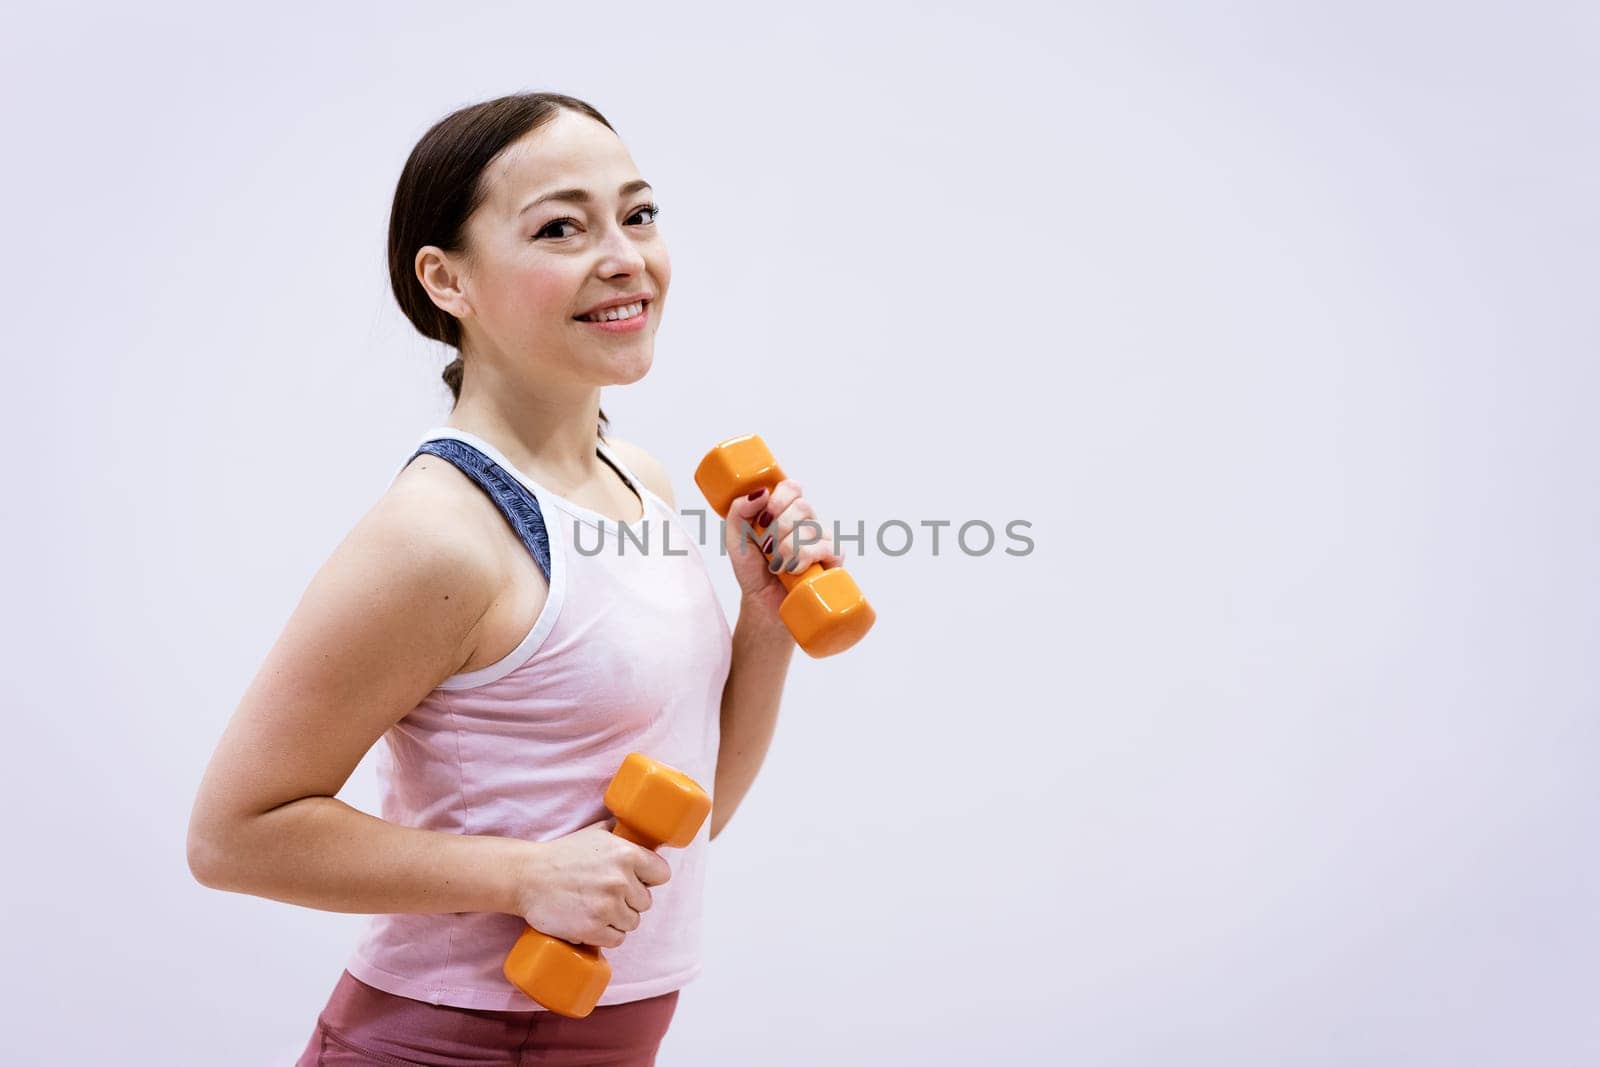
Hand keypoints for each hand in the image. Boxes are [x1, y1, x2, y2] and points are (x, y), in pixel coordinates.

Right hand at [509, 819, 671, 948]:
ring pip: (633, 922)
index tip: (640, 880)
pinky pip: (617, 940)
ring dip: (619, 919)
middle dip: (631, 900)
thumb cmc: (562, 854)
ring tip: (599, 910)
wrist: (527, 877)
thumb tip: (639, 827)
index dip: (650, 878)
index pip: (662, 874)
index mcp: (627, 854)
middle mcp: (621, 881)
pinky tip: (595, 925)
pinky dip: (607, 936)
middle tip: (609, 895)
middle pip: (646, 902)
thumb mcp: (594, 833)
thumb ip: (619, 831)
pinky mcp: (593, 929)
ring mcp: (608, 907)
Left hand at [722, 479, 845, 622]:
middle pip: (803, 506)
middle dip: (779, 528)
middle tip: (767, 548)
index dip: (779, 499)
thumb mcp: (735, 538)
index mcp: (786, 511)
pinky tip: (794, 570)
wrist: (763, 603)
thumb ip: (738, 510)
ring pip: (812, 528)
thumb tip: (761, 492)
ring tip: (777, 565)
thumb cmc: (752, 570)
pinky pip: (827, 547)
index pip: (792, 488)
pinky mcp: (834, 558)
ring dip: (788, 548)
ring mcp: (823, 539)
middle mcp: (807, 521)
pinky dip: (805, 559)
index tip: (763, 519)